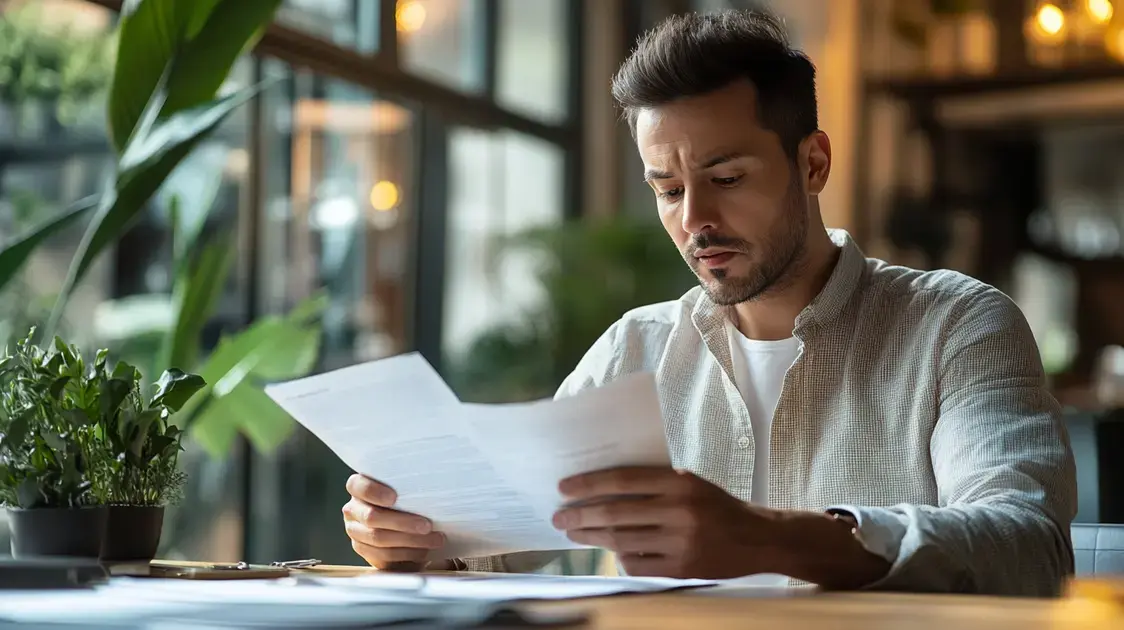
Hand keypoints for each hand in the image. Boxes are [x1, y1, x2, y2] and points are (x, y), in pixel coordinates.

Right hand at [342, 474, 448, 569]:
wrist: (403, 529)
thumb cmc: (407, 503)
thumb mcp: (406, 491)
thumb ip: (408, 488)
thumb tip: (435, 486)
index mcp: (359, 488)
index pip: (358, 486)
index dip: (374, 492)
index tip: (394, 497)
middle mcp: (353, 510)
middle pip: (372, 517)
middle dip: (403, 522)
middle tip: (427, 525)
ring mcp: (356, 532)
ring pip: (379, 538)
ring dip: (411, 540)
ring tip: (435, 539)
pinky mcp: (364, 551)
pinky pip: (383, 555)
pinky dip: (408, 553)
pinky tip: (425, 550)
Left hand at [551, 467, 783, 578]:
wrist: (759, 538)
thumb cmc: (718, 506)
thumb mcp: (690, 483)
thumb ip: (654, 484)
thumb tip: (604, 489)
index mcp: (679, 481)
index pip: (623, 479)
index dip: (590, 484)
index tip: (565, 488)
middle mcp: (679, 510)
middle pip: (616, 512)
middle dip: (581, 515)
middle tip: (559, 517)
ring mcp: (680, 542)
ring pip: (622, 540)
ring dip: (592, 537)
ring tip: (574, 534)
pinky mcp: (682, 568)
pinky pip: (638, 564)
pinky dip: (620, 559)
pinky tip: (609, 553)